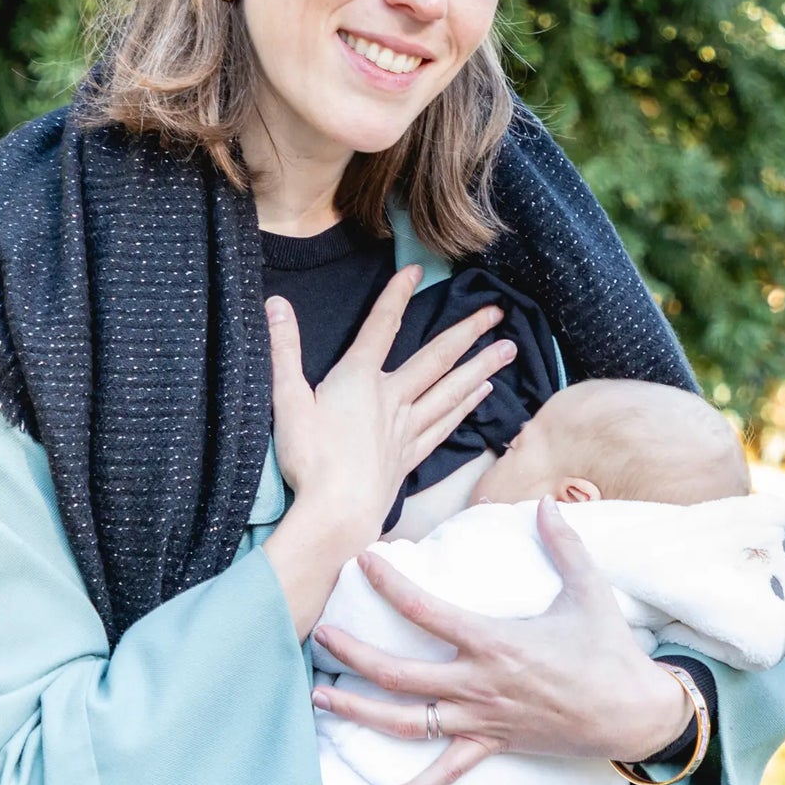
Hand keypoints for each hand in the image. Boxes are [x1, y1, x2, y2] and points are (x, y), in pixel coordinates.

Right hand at [267, 264, 515, 552]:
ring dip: (480, 367)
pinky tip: (481, 395)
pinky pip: (444, 425)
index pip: (381, 325)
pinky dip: (465, 407)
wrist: (337, 513)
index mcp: (359, 379)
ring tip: (508, 349)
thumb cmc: (309, 459)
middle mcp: (391, 398)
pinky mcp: (409, 457)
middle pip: (436, 357)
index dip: (397, 294)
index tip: (416, 270)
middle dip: (467, 331)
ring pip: (451, 391)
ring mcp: (405, 429)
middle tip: (498, 311)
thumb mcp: (286, 399)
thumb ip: (284, 349)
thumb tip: (276, 303)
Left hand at [309, 496, 692, 784]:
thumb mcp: (588, 591)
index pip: (426, 611)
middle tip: (321, 635)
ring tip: (321, 698)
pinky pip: (444, 774)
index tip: (362, 562)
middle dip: (354, 654)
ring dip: (360, 711)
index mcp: (494, 642)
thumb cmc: (609, 651)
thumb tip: (548, 500)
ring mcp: (481, 720)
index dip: (390, 584)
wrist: (633, 713)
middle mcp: (479, 685)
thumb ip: (563, 543)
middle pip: (399, 673)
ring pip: (407, 722)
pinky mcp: (492, 745)